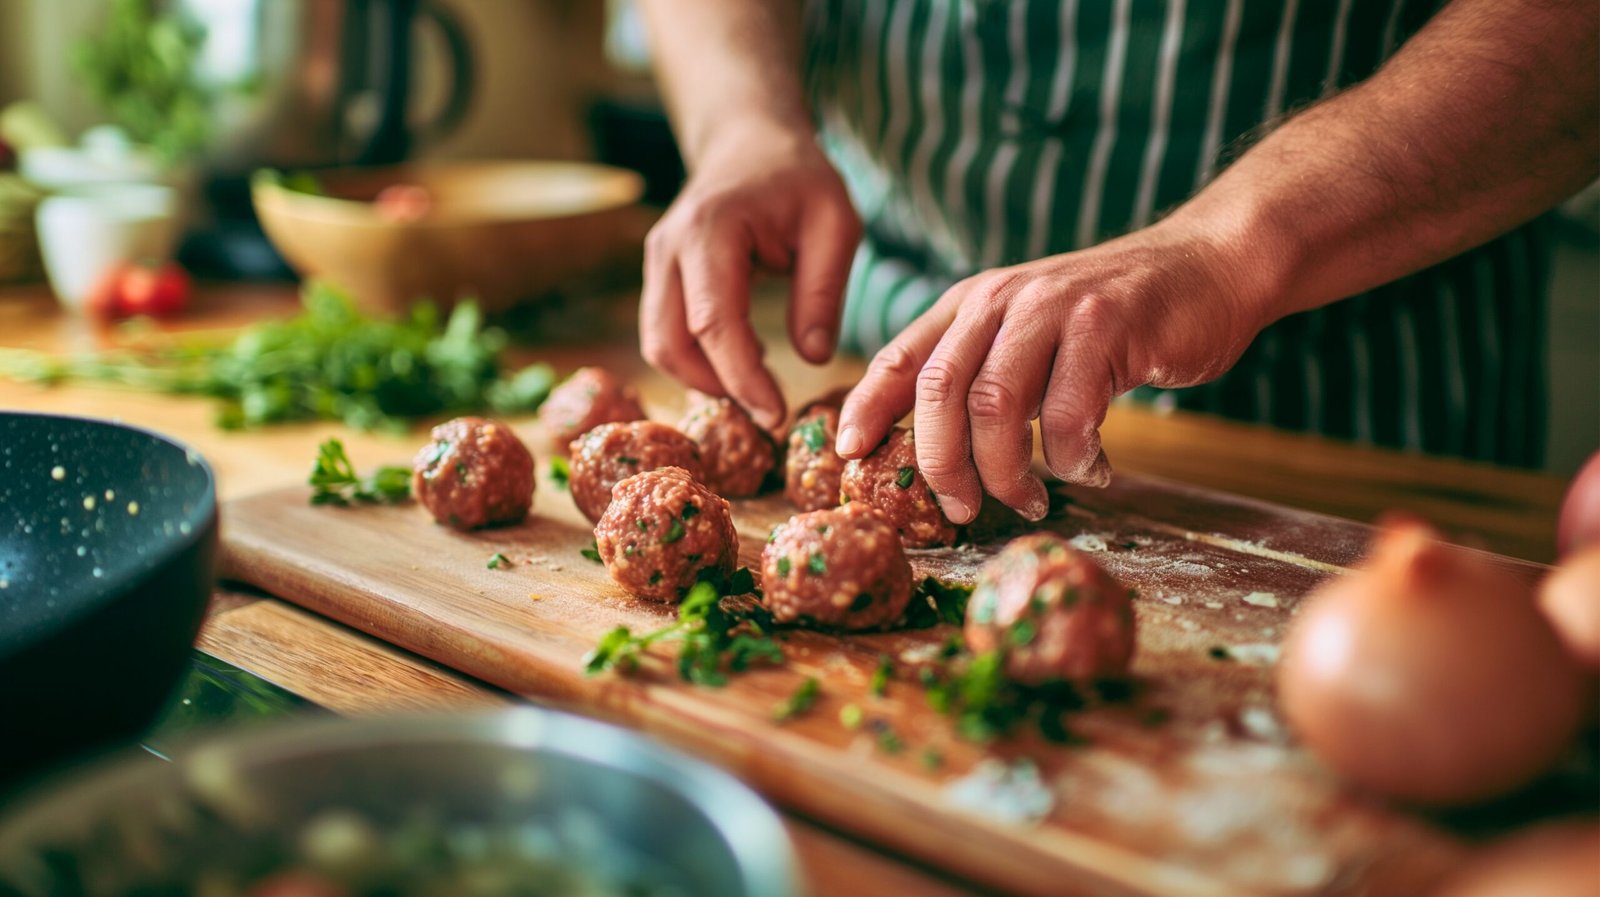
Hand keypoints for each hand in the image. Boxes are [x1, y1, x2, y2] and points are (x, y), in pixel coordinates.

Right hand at [641, 117, 861, 430]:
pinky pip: (666, 333)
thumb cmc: (798, 178)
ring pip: (659, 345)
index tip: (776, 415)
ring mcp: (655, 263)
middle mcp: (668, 248)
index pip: (713, 324)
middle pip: (670, 344)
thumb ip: (824, 291)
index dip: (742, 379)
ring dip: (705, 378)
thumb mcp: (834, 223)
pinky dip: (700, 359)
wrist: (749, 140)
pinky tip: (746, 355)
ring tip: (760, 381)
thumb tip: (813, 358)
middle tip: (769, 410)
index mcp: (709, 230)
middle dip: (718, 387)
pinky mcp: (659, 277)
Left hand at [836, 221, 1274, 523]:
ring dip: (1006, 470)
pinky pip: (1068, 413)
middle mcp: (1003, 299)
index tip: (848, 454)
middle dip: (939, 462)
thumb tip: (936, 448)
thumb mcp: (1033, 332)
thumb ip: (987, 372)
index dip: (867, 406)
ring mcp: (1053, 309)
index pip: (900, 355)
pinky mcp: (1106, 326)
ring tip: (1027, 500)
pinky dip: (1072, 456)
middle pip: (940, 390)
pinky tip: (1091, 467)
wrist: (1210, 266)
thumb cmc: (1117, 318)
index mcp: (972, 301)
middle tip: (959, 508)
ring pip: (996, 405)